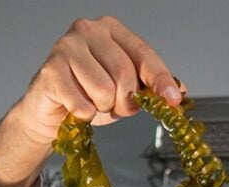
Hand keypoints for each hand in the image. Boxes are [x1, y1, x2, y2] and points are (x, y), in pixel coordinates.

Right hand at [0, 16, 184, 186]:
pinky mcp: (50, 70)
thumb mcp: (127, 90)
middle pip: (125, 74)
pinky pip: (83, 105)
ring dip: (104, 108)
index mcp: (112, 29)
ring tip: (94, 103)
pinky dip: (85, 115)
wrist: (52, 111)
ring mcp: (66, 47)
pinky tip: (76, 106)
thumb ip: (151, 87)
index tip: (172, 99)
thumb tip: (178, 90)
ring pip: (104, 90)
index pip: (144, 54)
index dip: (160, 79)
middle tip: (118, 108)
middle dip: (127, 101)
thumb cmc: (90, 95)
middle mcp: (88, 30)